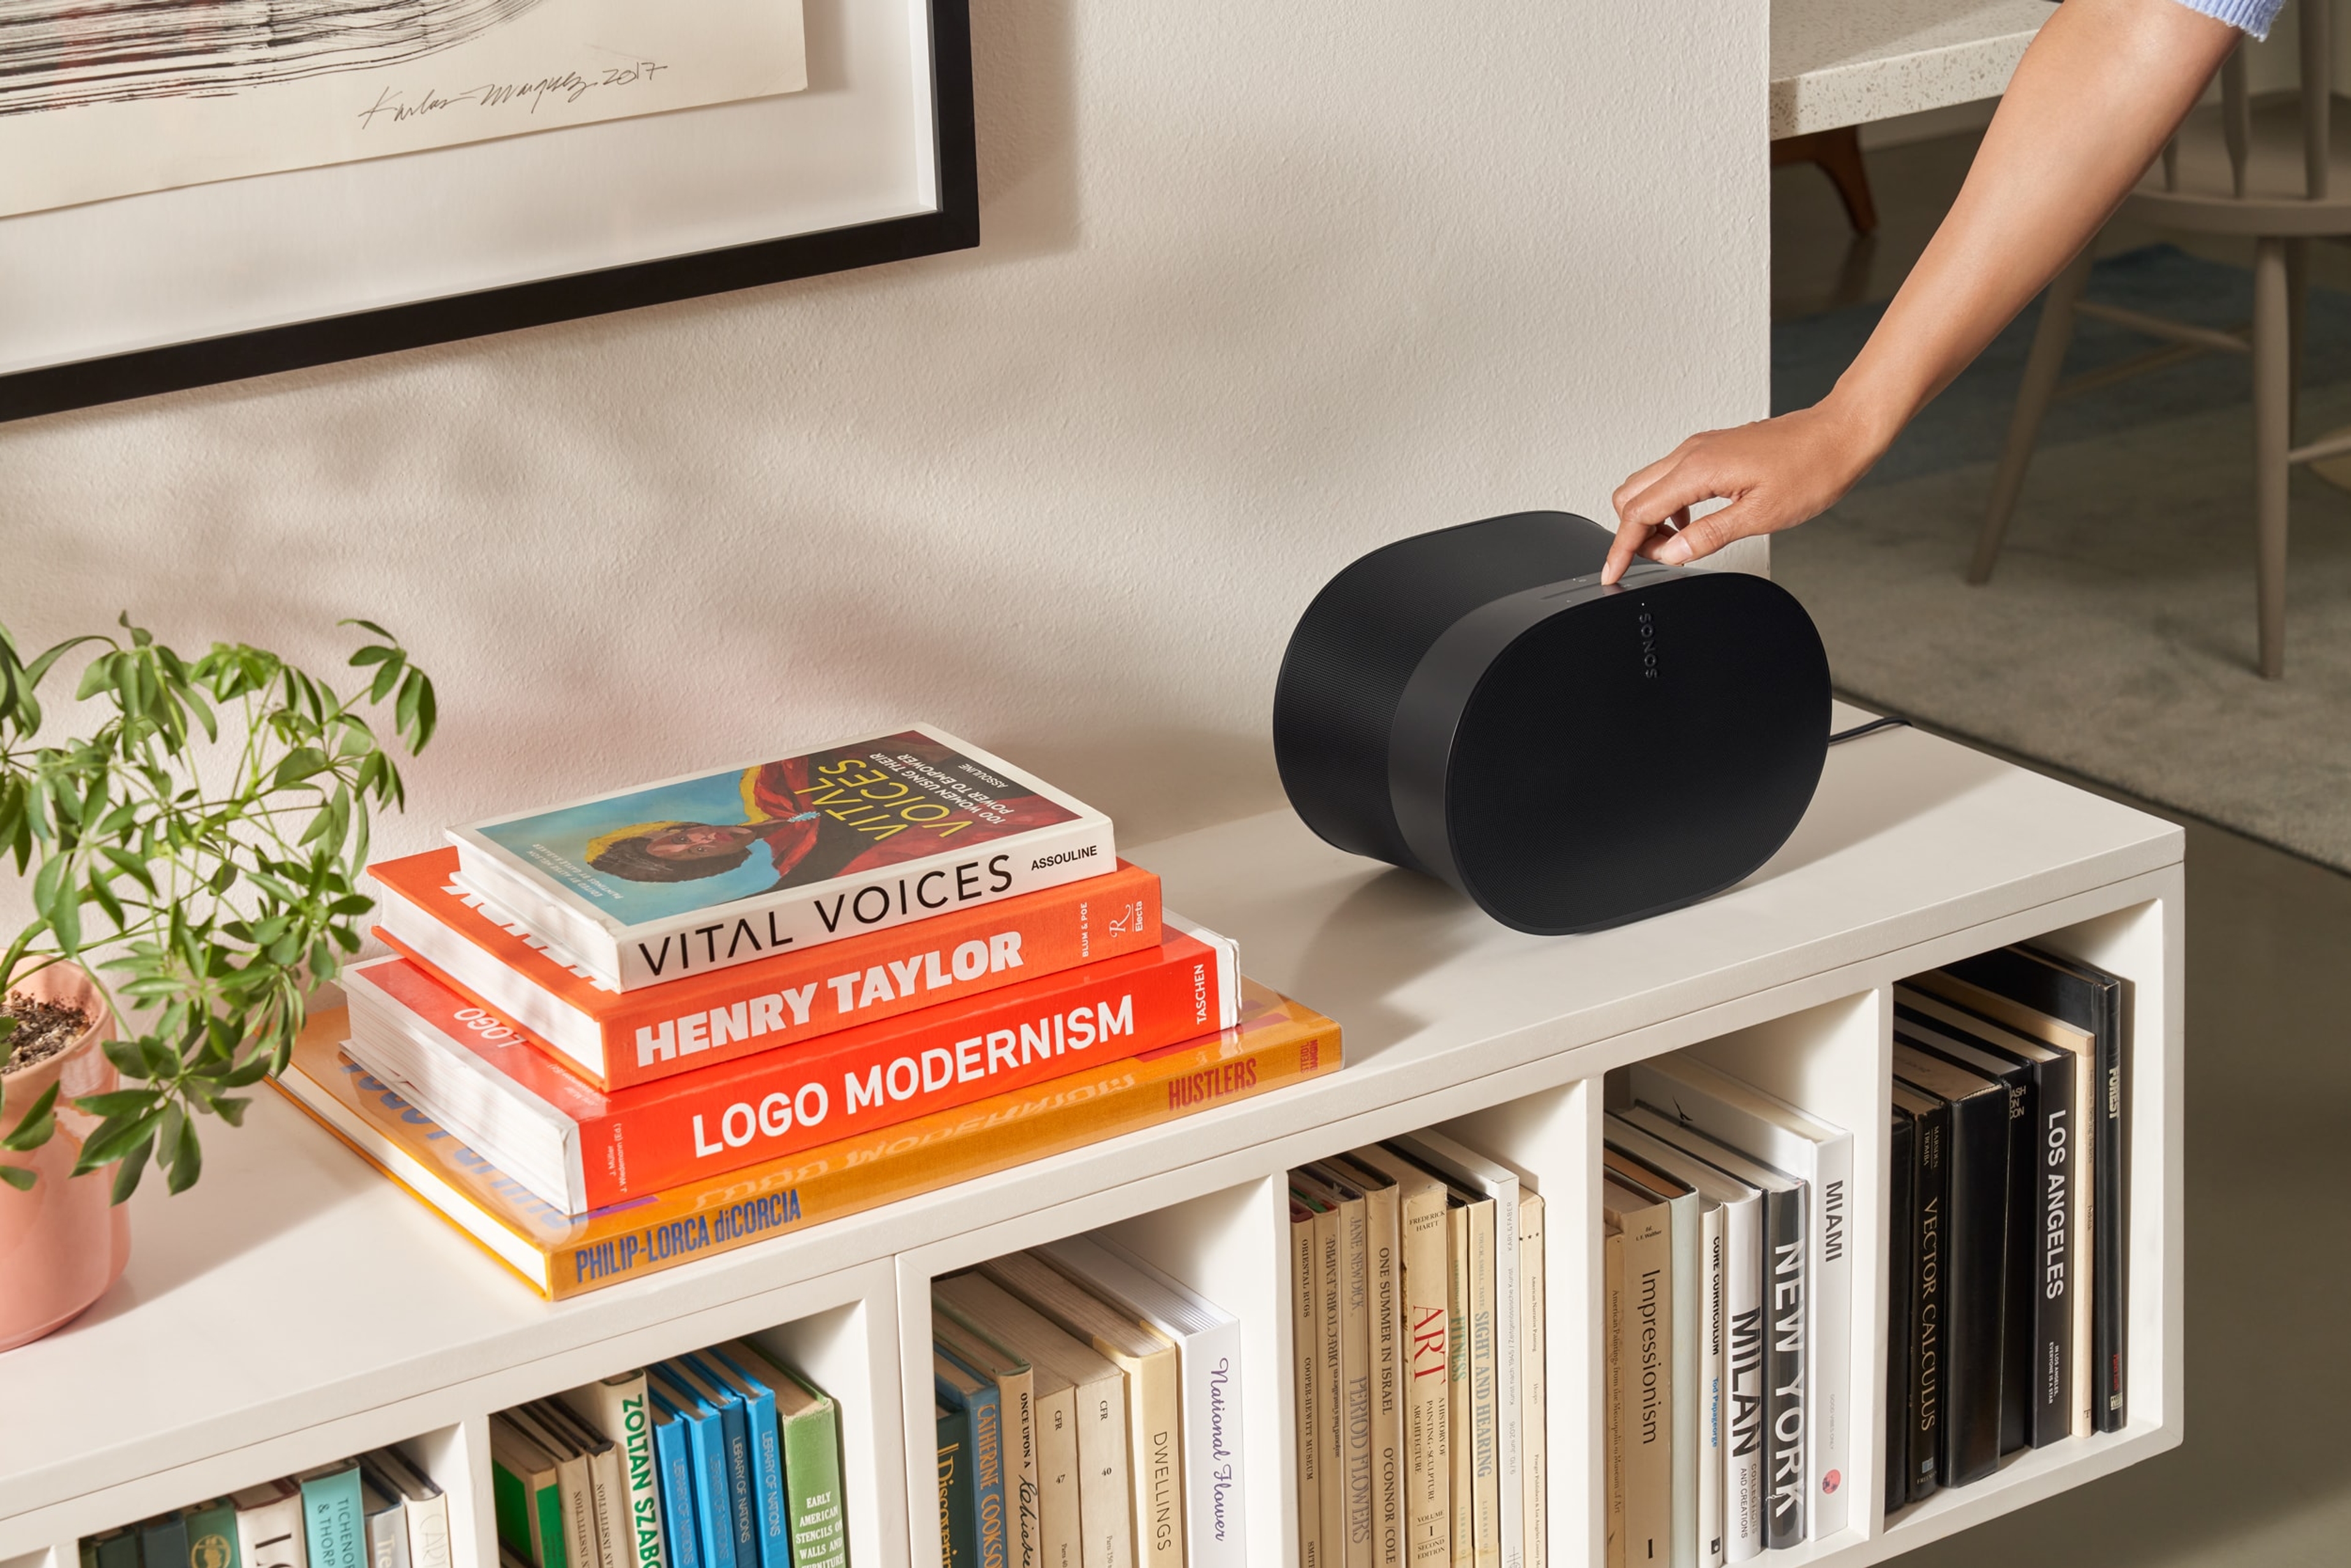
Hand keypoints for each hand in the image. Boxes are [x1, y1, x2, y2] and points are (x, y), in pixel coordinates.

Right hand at [1602, 400, 1887, 582]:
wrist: (1839, 434)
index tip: (1612, 573)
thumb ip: (1707, 535)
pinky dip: (1667, 504)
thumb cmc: (1811, 468)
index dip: (1621, 548)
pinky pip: (1670, 476)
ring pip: (1647, 484)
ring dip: (1649, 518)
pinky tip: (1691, 524)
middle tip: (1651, 562)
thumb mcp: (1760, 515)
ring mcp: (1700, 447)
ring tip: (1674, 546)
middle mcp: (1691, 453)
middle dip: (1630, 532)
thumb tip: (1670, 554)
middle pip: (1630, 495)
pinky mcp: (1711, 448)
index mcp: (1698, 469)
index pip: (1638, 512)